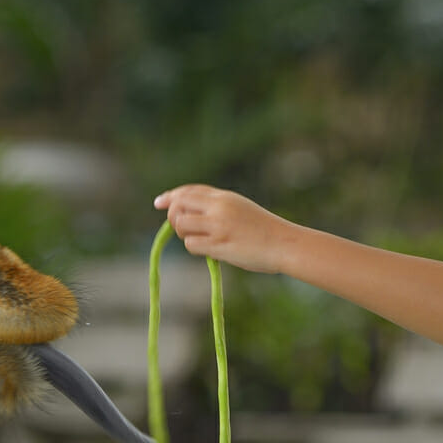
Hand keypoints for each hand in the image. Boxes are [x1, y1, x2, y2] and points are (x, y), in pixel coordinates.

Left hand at [153, 184, 293, 273]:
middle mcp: (219, 207)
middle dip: (173, 216)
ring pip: (181, 225)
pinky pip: (191, 244)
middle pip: (179, 205)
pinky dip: (194, 247)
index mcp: (225, 197)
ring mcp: (218, 226)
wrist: (284, 243)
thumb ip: (218, 208)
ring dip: (184, 234)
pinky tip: (208, 251)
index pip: (190, 191)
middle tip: (181, 228)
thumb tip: (191, 215)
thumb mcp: (241, 208)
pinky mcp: (219, 245)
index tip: (159, 202)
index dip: (171, 196)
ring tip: (201, 240)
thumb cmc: (265, 230)